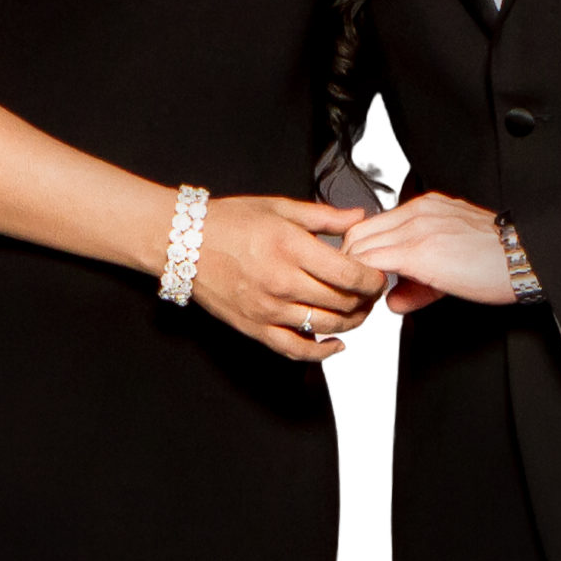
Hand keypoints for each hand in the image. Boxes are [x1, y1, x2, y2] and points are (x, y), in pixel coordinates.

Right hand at [189, 196, 383, 362]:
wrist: (183, 242)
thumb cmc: (228, 222)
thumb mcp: (279, 208)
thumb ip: (323, 217)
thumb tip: (358, 218)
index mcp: (291, 247)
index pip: (349, 274)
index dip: (373, 280)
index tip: (378, 277)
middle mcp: (282, 281)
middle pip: (343, 302)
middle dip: (367, 301)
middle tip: (373, 295)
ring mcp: (268, 309)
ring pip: (326, 326)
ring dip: (352, 322)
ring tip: (359, 312)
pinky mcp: (255, 327)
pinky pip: (296, 349)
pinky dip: (322, 352)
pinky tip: (336, 345)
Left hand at [341, 191, 518, 311]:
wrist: (525, 259)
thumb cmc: (498, 261)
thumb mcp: (452, 265)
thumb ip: (416, 283)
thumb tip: (392, 302)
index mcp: (426, 208)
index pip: (372, 224)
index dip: (360, 254)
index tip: (363, 277)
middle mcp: (418, 212)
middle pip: (358, 233)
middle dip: (351, 265)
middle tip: (358, 292)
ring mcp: (417, 229)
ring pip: (360, 246)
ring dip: (356, 275)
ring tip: (365, 298)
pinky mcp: (419, 252)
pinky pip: (373, 262)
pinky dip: (365, 281)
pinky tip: (373, 297)